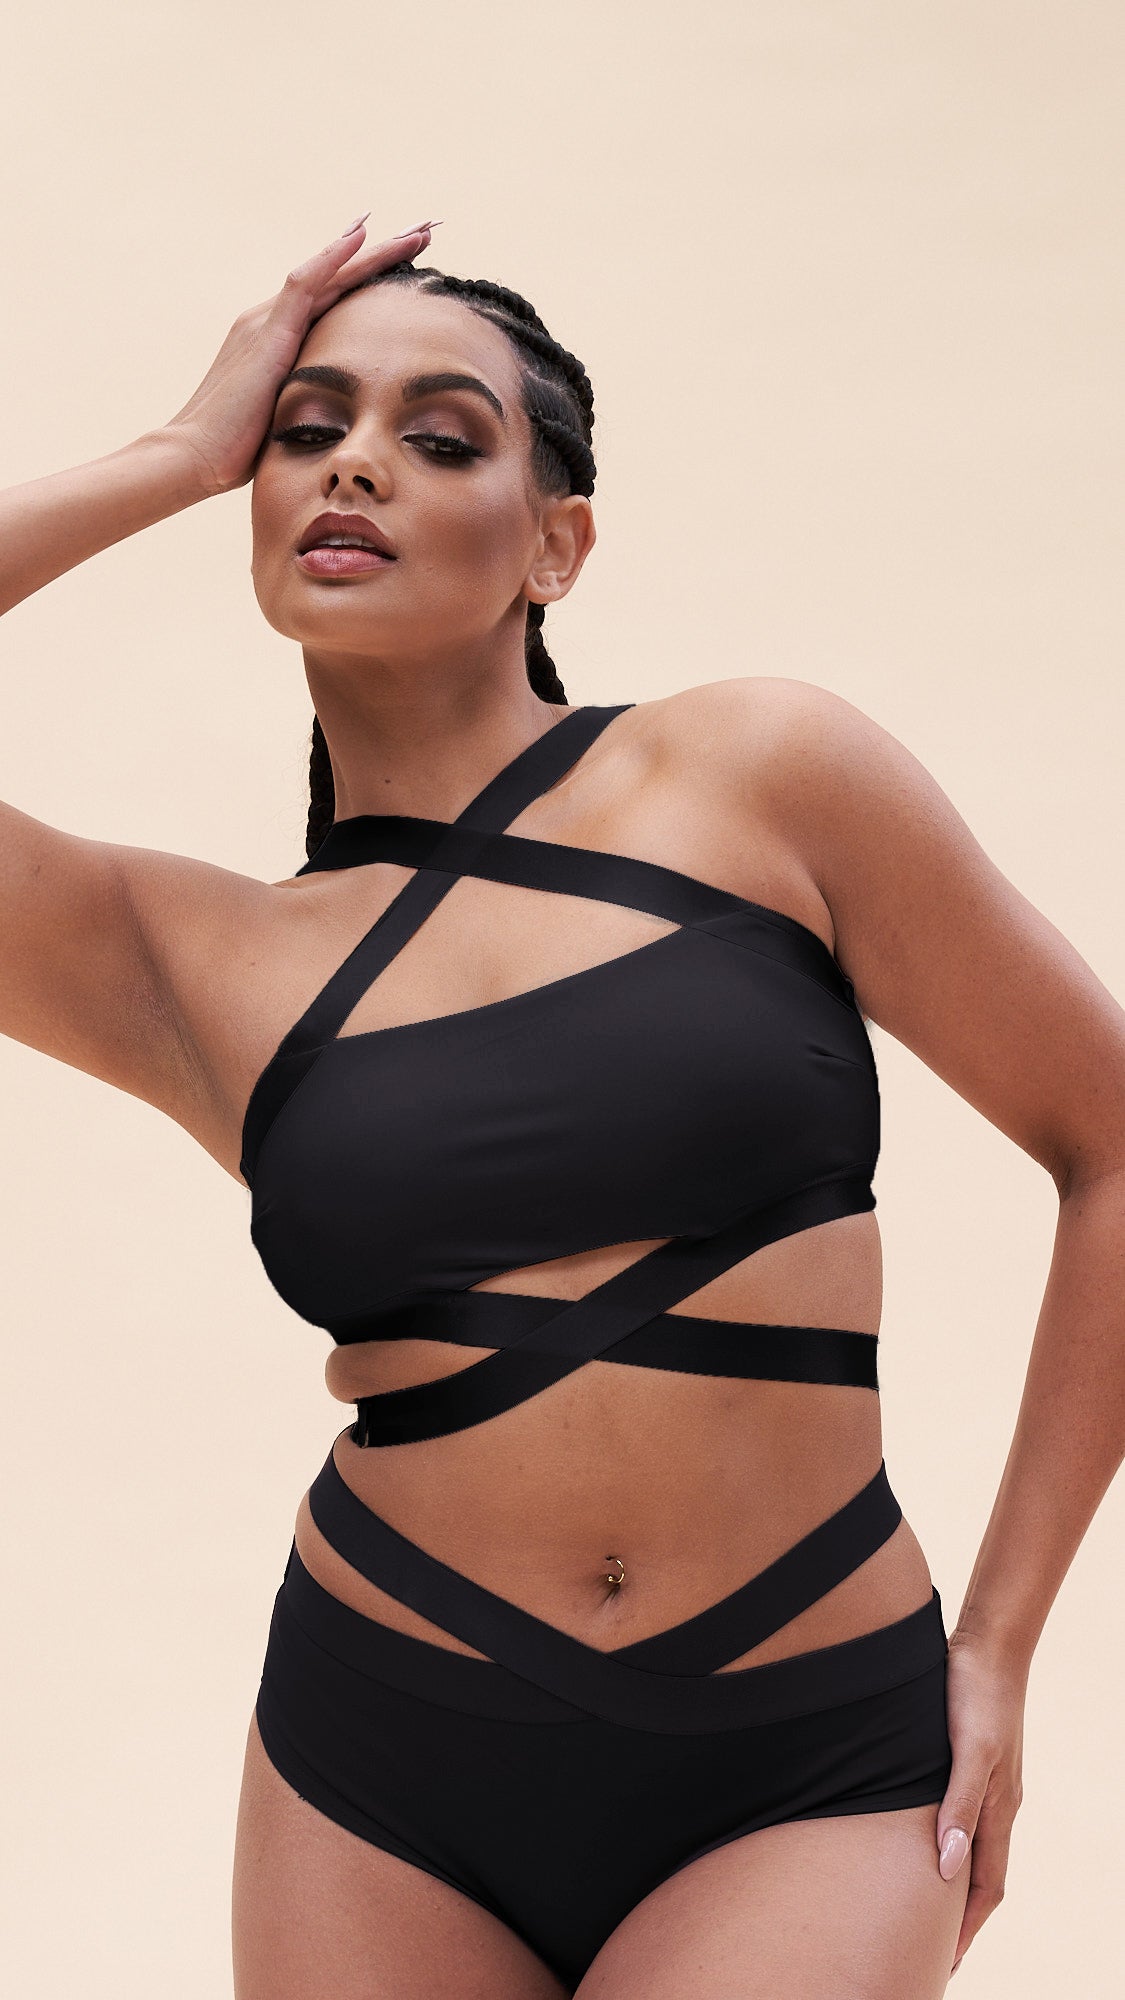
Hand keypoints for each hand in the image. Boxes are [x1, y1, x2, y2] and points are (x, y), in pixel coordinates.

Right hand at [156, 215, 436, 498]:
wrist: (196, 457)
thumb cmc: (240, 452)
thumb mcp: (288, 419)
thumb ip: (313, 405)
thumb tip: (348, 422)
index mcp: (278, 339)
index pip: (334, 297)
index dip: (373, 277)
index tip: (414, 261)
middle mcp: (271, 319)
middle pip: (338, 277)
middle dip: (385, 252)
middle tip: (427, 229)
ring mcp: (267, 322)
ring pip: (330, 273)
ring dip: (376, 249)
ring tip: (420, 231)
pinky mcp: (267, 334)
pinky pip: (303, 284)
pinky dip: (332, 258)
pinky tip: (361, 236)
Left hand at [936, 1630, 1027, 1977]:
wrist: (987, 1641)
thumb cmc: (976, 1692)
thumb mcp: (968, 1752)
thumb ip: (958, 1807)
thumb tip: (946, 1869)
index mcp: (999, 1809)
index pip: (986, 1887)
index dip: (967, 1927)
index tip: (946, 1962)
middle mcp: (994, 1802)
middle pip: (979, 1873)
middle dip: (958, 1915)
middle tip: (928, 1948)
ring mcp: (982, 1781)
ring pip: (967, 1844)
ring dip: (948, 1878)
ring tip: (919, 1904)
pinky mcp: (965, 1757)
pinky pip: (956, 1813)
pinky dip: (942, 1837)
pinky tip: (916, 1835)